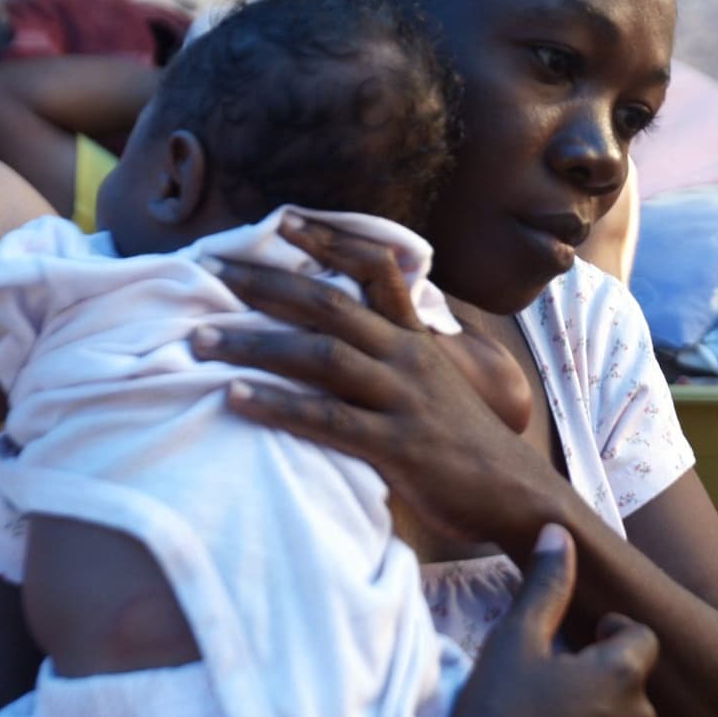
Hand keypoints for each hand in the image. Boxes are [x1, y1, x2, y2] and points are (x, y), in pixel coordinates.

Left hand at [192, 216, 554, 553]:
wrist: (519, 496)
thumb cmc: (466, 445)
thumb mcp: (438, 384)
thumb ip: (397, 357)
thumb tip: (353, 339)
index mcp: (417, 340)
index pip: (376, 270)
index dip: (330, 241)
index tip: (280, 220)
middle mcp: (409, 357)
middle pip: (331, 304)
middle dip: (265, 283)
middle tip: (209, 266)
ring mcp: (404, 399)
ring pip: (321, 356)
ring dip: (254, 344)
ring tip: (198, 338)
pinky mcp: (398, 446)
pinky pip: (328, 420)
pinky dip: (277, 405)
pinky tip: (234, 398)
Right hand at [440, 526, 659, 716]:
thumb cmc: (495, 712)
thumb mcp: (515, 639)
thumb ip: (547, 584)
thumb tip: (559, 532)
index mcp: (622, 674)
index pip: (640, 637)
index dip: (611, 635)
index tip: (581, 642)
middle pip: (632, 685)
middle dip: (603, 680)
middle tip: (553, 687)